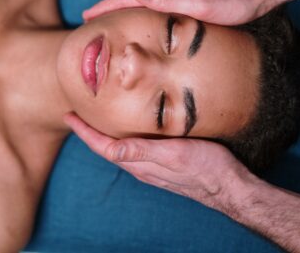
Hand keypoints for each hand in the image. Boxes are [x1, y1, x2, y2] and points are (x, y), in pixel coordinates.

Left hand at [64, 112, 252, 209]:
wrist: (230, 186)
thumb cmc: (206, 168)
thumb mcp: (174, 155)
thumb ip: (143, 151)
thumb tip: (111, 149)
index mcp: (139, 163)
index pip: (102, 147)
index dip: (84, 131)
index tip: (69, 116)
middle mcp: (141, 166)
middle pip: (106, 147)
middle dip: (89, 132)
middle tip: (77, 113)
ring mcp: (151, 166)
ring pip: (119, 148)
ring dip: (103, 134)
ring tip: (94, 118)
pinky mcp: (163, 162)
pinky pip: (134, 148)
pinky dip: (122, 135)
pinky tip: (127, 127)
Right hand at [83, 0, 275, 25]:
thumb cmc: (230, 1)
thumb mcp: (198, 3)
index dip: (105, 6)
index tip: (86, 15)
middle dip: (107, 7)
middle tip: (89, 18)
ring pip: (141, 0)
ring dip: (122, 8)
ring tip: (109, 18)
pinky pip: (154, 4)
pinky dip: (139, 9)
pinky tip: (142, 16)